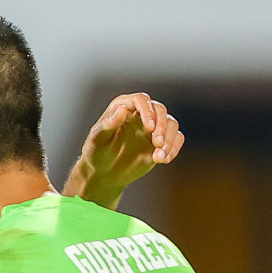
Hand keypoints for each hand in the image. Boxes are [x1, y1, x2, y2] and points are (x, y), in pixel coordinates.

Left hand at [67, 93, 183, 207]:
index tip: (149, 127)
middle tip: (157, 144)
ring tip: (159, 157)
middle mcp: (141, 113)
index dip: (147, 111)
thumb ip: (107, 125)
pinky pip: (176, 139)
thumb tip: (122, 110)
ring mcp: (153, 127)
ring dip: (169, 140)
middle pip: (160, 110)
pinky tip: (163, 160)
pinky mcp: (161, 142)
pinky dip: (173, 148)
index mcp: (124, 107)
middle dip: (162, 126)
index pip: (141, 100)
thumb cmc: (96, 153)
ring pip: (171, 124)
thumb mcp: (96, 140)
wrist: (103, 172)